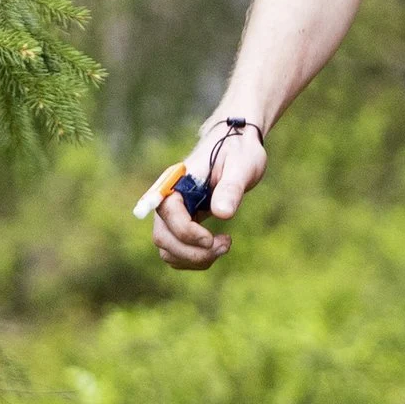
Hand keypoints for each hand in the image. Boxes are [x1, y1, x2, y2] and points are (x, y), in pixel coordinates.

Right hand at [150, 118, 267, 270]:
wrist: (237, 145)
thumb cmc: (239, 151)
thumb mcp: (242, 165)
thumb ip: (231, 188)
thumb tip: (222, 214)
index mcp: (177, 180)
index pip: (168, 213)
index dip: (187, 232)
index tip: (213, 238)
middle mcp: (168, 197)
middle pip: (163, 237)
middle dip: (193, 251)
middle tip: (225, 245)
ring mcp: (172, 213)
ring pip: (167, 250)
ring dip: (193, 258)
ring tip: (224, 246)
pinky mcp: (180, 223)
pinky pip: (175, 251)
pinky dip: (193, 258)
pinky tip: (216, 248)